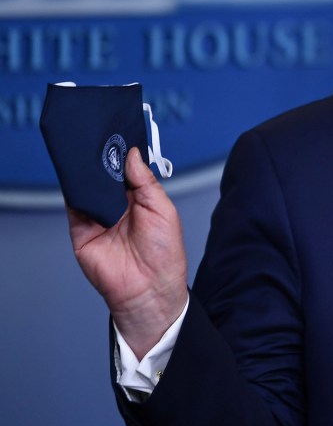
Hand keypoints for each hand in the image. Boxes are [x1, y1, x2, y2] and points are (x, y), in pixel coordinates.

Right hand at [68, 147, 187, 358]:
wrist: (150, 289)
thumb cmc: (165, 253)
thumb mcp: (163, 210)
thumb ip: (146, 181)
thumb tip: (132, 154)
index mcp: (139, 199)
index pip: (126, 171)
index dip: (122, 155)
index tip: (119, 136)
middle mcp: (117, 206)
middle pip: (105, 176)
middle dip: (104, 160)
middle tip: (102, 141)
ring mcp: (98, 217)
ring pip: (88, 188)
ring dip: (90, 173)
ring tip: (92, 155)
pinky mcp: (81, 230)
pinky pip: (74, 206)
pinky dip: (76, 191)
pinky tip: (82, 179)